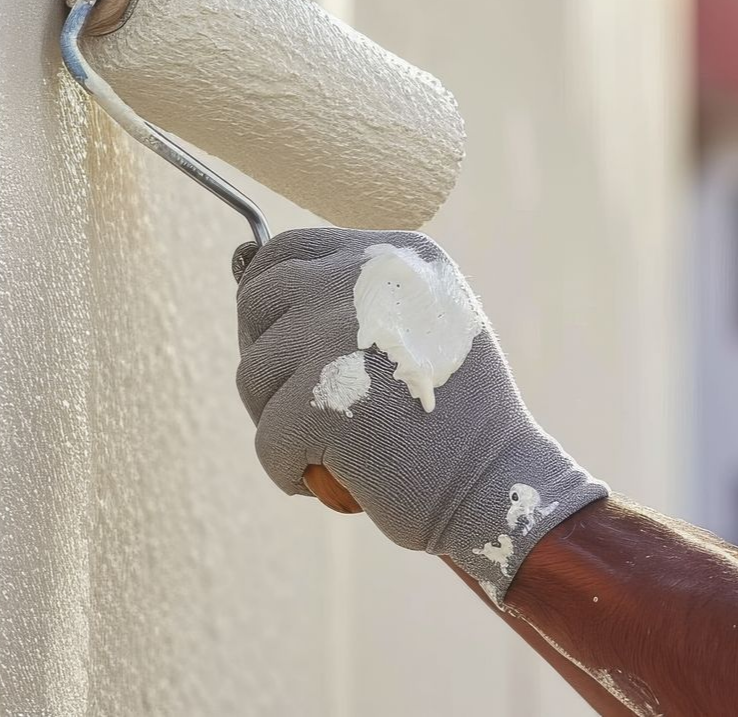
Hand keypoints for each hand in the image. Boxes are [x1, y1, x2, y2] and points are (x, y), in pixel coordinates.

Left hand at [235, 228, 606, 601]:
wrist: (498, 482)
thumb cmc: (447, 409)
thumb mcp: (410, 318)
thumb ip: (340, 288)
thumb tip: (239, 259)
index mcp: (389, 253)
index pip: (284, 253)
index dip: (269, 301)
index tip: (293, 345)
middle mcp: (362, 278)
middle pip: (255, 303)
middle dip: (269, 357)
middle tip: (312, 400)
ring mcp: (337, 336)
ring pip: (252, 373)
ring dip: (278, 416)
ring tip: (335, 440)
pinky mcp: (320, 403)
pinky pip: (265, 438)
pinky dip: (290, 468)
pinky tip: (339, 475)